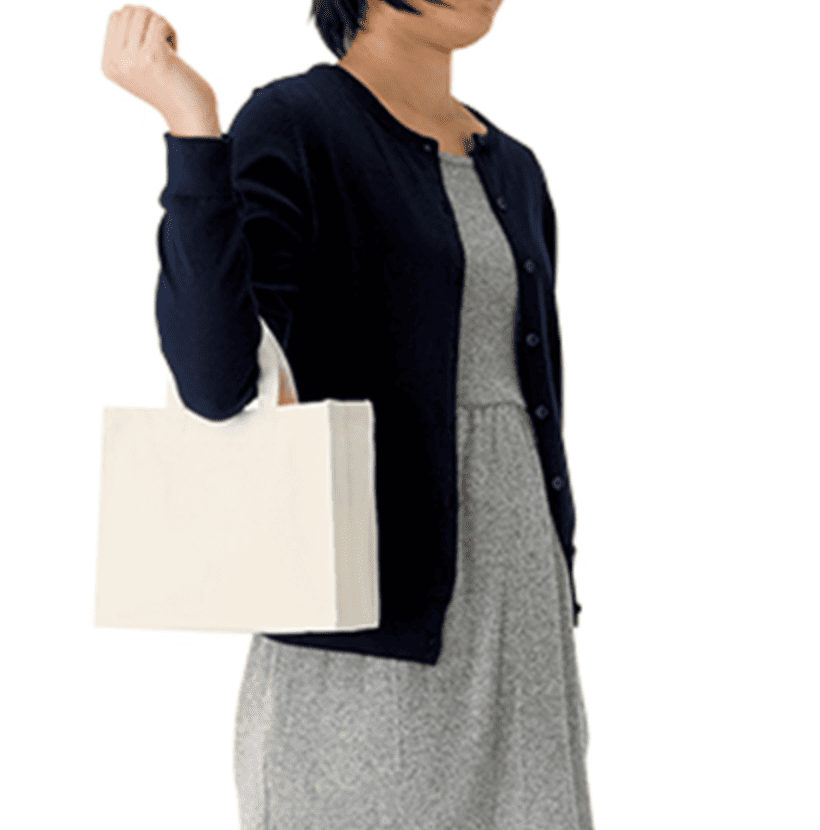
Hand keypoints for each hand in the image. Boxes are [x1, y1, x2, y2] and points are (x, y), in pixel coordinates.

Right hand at [102, 5, 215, 123]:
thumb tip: (124, 11)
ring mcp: (132, 60)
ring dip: (161, 25)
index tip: (152, 46)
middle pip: (128, 11)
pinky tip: (175, 51)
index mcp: (109, 65)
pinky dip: (171, 31)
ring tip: (168, 48)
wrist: (191, 115)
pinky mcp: (152, 56)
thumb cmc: (172, 89)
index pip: (116, 17)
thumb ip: (126, 44)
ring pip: (143, 13)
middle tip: (162, 45)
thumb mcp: (140, 68)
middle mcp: (117, 63)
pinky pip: (159, 22)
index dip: (139, 24)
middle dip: (150, 21)